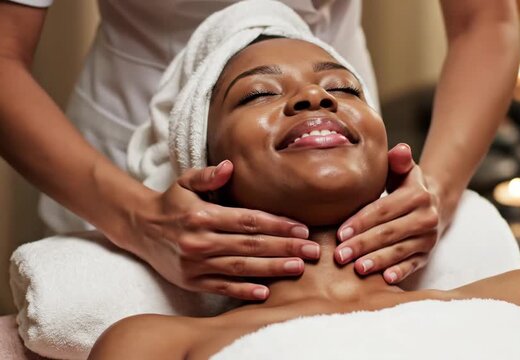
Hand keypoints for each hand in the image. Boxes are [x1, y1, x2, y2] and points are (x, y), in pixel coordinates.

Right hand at [125, 160, 318, 299]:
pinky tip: (266, 292)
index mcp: (203, 215)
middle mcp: (200, 241)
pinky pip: (222, 287)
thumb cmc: (171, 202)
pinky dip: (244, 291)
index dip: (277, 225)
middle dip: (285, 248)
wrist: (140, 228)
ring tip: (298, 267)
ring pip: (241, 268)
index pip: (248, 221)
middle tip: (312, 251)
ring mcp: (196, 264)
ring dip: (272, 269)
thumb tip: (230, 166)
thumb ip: (208, 174)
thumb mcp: (185, 181)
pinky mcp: (191, 281)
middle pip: (251, 246)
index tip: (302, 228)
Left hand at [334, 144, 439, 283]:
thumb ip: (398, 160)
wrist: (433, 204)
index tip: (340, 233)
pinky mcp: (427, 255)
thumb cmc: (405, 185)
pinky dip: (400, 272)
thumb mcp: (402, 169)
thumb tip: (399, 150)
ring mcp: (428, 238)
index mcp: (417, 195)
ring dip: (377, 261)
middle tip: (340, 255)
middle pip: (389, 232)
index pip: (384, 210)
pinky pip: (412, 265)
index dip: (361, 222)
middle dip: (363, 245)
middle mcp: (426, 217)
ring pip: (399, 251)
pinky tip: (384, 279)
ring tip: (357, 268)